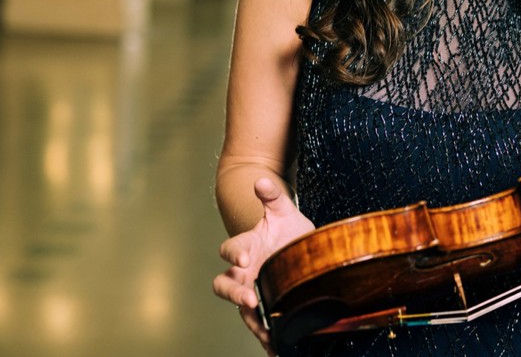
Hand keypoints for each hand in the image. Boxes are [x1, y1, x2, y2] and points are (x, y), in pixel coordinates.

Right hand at [212, 177, 315, 352]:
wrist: (294, 245)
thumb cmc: (285, 229)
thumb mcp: (283, 211)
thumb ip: (273, 196)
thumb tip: (262, 180)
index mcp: (246, 246)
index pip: (230, 249)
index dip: (233, 253)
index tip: (243, 258)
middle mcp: (244, 272)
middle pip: (226, 285)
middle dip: (234, 293)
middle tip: (249, 299)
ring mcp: (252, 290)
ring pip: (241, 309)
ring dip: (251, 321)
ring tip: (265, 333)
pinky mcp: (264, 306)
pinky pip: (259, 324)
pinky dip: (265, 337)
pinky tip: (276, 348)